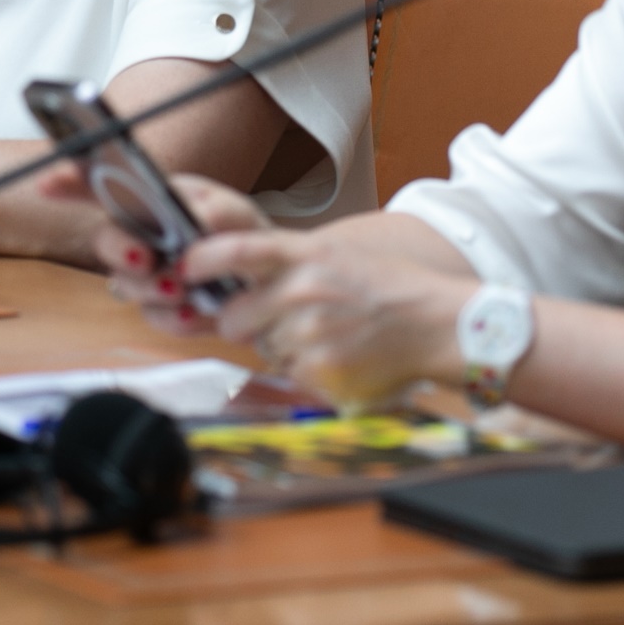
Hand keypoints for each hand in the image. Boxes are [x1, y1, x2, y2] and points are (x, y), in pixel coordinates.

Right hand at [39, 167, 267, 328]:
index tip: (50, 183)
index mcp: (153, 202)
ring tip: (180, 287)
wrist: (271, 285)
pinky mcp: (163, 311)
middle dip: (119, 249)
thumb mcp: (237, 215)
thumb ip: (215, 211)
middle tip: (143, 256)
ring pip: (126, 285)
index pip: (101, 187)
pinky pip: (154, 318)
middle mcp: (142, 237)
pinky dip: (174, 317)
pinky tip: (193, 313)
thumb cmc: (245, 238)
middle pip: (106, 240)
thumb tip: (196, 220)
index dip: (71, 183)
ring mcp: (148, 276)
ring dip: (151, 287)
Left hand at [188, 232, 473, 406]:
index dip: (203, 258)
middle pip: (235, 316)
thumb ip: (291, 268)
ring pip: (264, 349)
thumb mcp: (338, 258)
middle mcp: (304, 290)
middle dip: (241, 325)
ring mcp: (310, 332)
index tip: (184, 267)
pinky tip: (339, 356)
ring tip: (328, 336)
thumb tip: (243, 287)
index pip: (239, 249)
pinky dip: (307, 372)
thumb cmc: (390, 290)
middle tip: (269, 324)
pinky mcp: (319, 369)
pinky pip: (290, 375)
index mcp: (308, 254)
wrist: (438, 322)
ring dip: (282, 348)